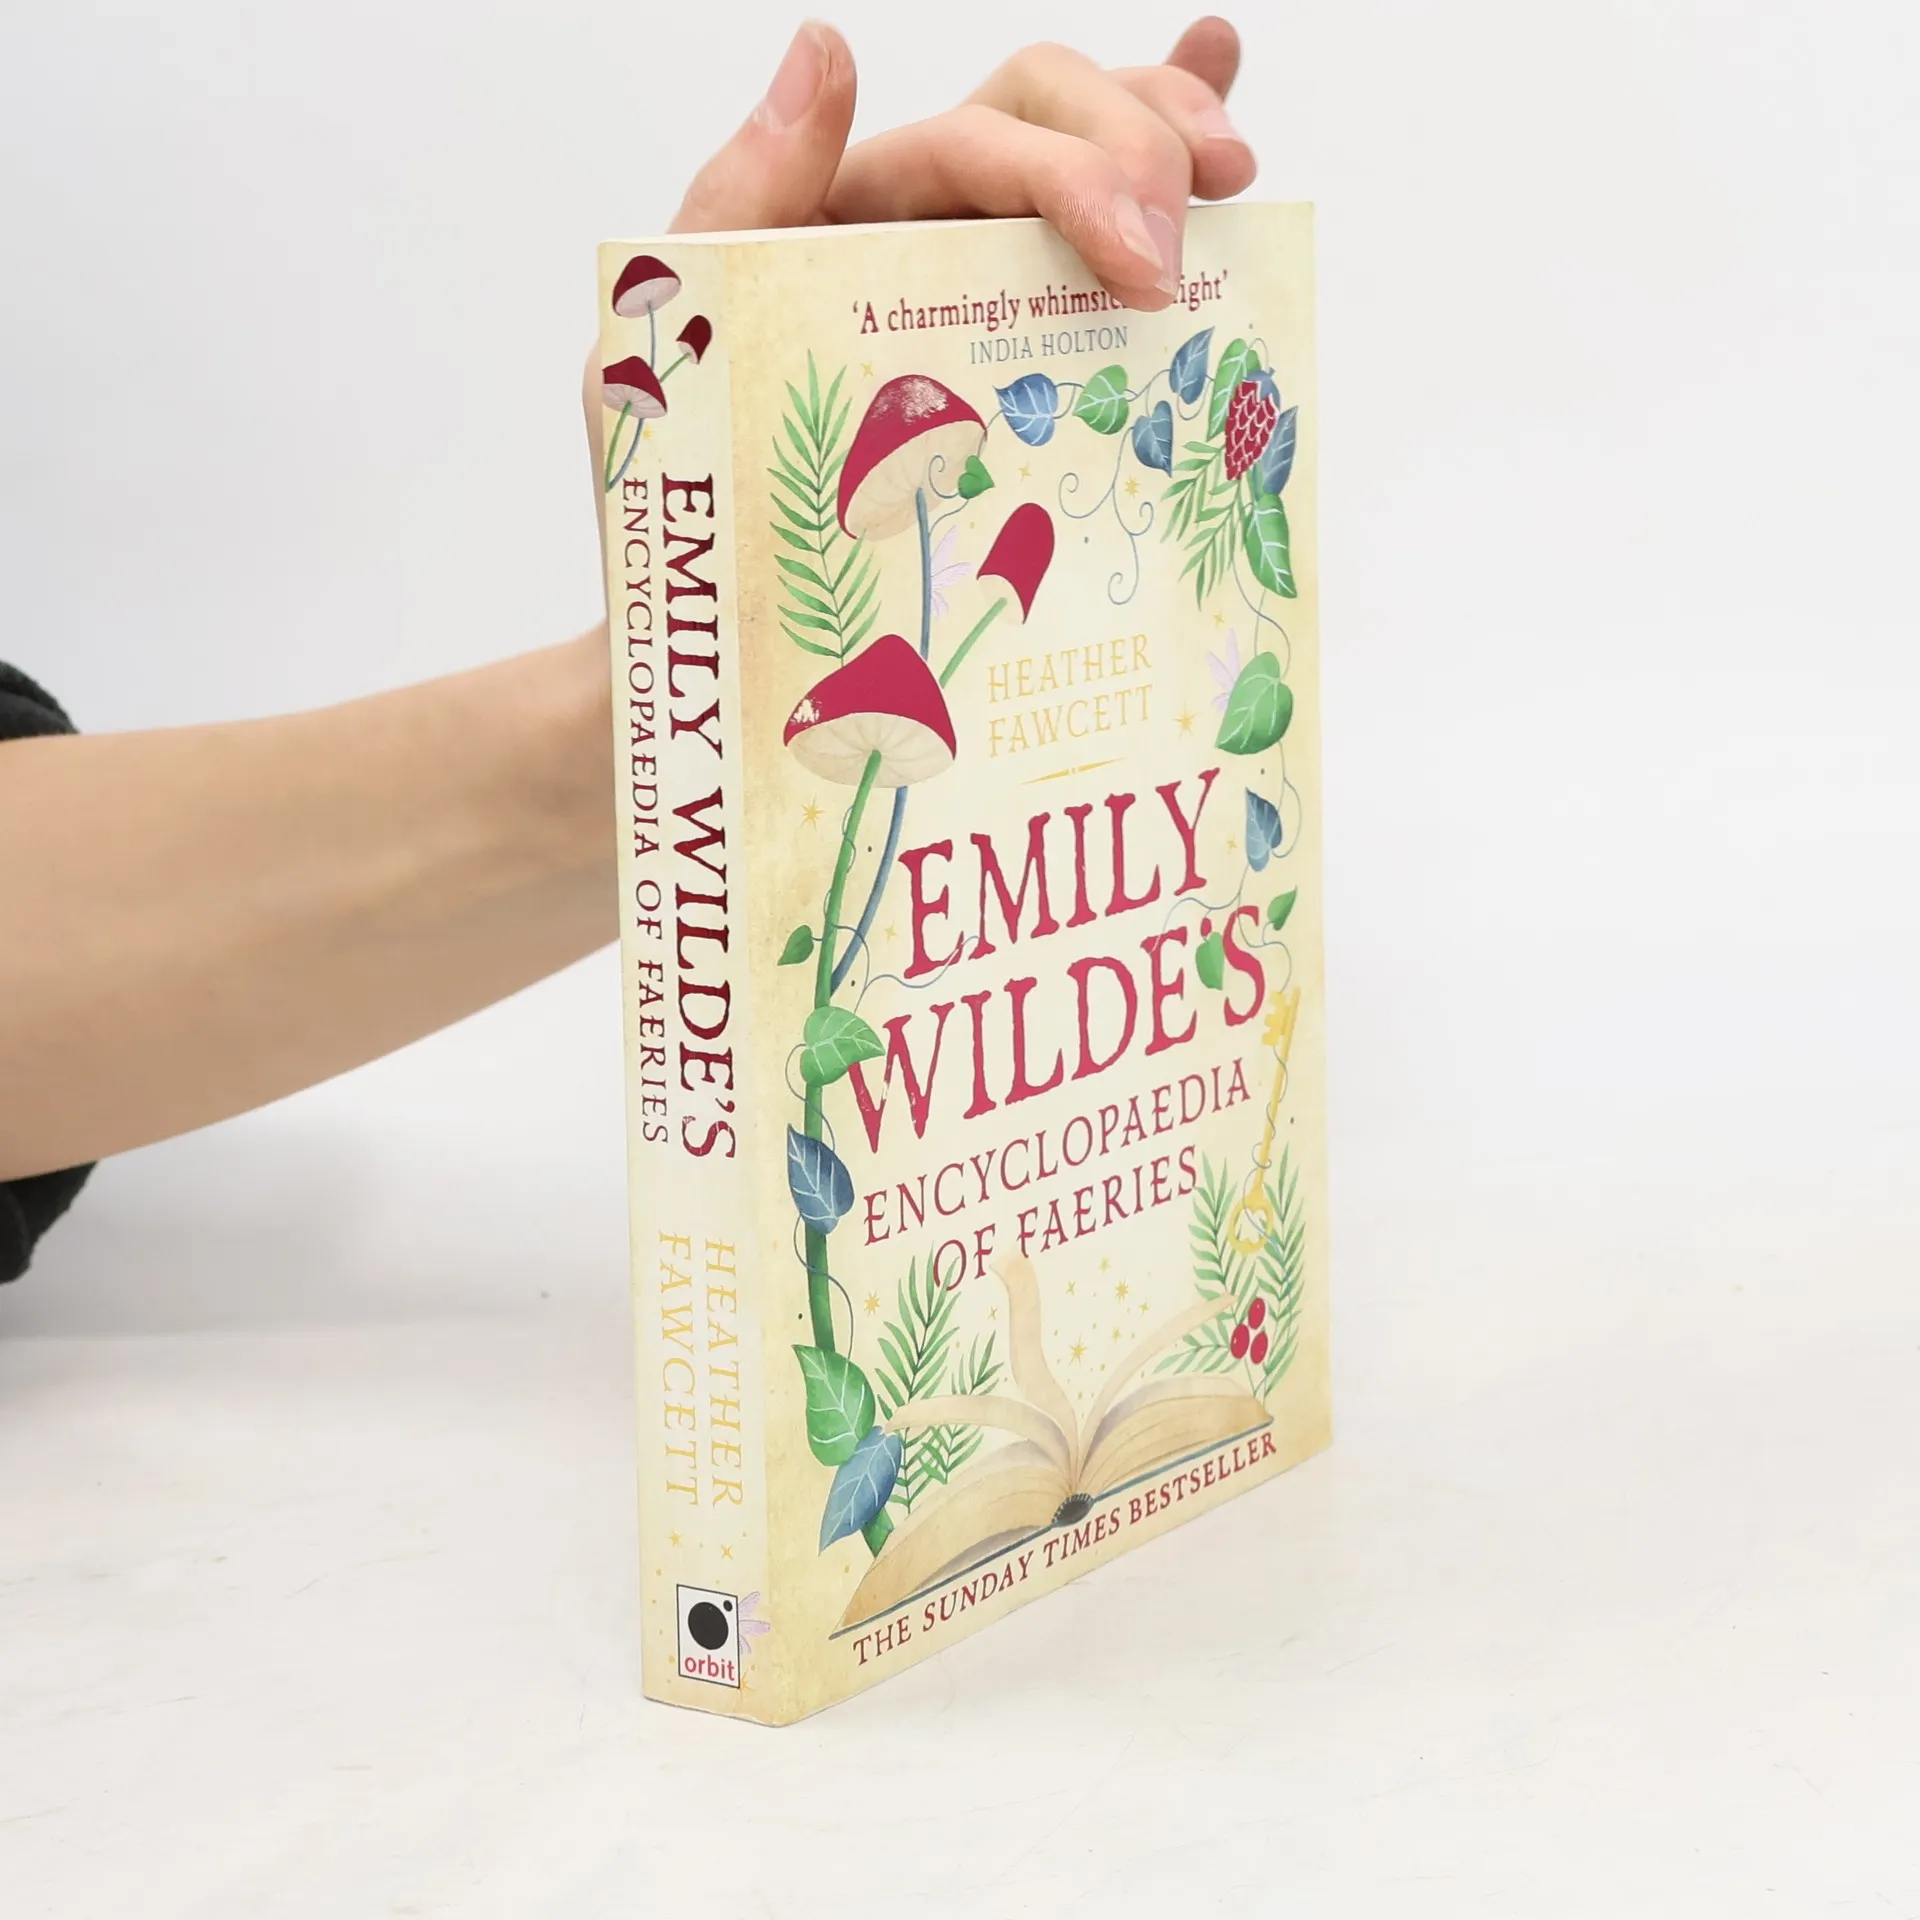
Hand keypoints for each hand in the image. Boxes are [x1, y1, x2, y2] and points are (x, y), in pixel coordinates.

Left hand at [586, 20, 1255, 479]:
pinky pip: (1092, 238)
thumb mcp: (662, 355)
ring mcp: (971, 285)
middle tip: (1177, 266)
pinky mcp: (1014, 360)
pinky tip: (1234, 120)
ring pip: (1084, 148)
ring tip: (1237, 173)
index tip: (1144, 268)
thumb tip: (825, 49)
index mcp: (841, 218)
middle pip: (1046, 116)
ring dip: (1172, 127)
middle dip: (1136, 154)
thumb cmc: (676, 503)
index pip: (977, 143)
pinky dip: (1168, 154)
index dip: (1074, 178)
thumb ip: (734, 204)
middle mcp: (915, 230)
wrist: (709, 632)